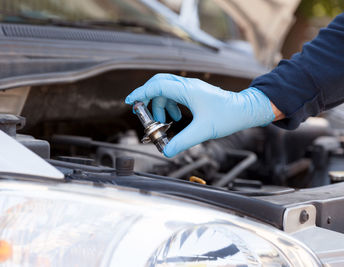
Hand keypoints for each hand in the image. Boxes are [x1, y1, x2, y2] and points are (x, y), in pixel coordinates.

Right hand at [125, 74, 274, 156]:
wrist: (244, 110)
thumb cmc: (228, 115)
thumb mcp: (202, 131)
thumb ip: (182, 141)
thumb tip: (167, 151)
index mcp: (187, 90)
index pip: (157, 86)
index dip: (141, 93)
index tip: (130, 101)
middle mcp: (187, 85)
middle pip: (158, 84)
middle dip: (148, 98)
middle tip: (142, 113)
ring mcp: (190, 88)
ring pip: (166, 91)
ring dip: (160, 106)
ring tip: (164, 122)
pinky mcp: (194, 93)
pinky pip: (174, 95)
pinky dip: (169, 106)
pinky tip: (175, 118)